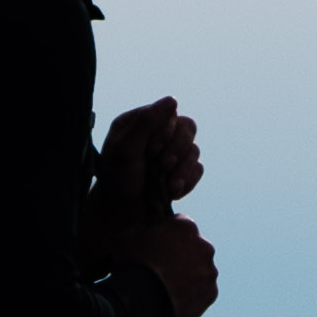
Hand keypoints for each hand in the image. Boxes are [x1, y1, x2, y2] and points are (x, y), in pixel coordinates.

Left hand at [102, 96, 204, 210]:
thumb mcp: (126, 149)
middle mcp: (156, 135)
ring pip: (194, 151)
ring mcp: (170, 154)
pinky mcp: (180, 172)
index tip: (151, 151)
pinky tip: (173, 192)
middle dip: (177, 151)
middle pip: (188, 128)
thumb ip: (146, 122)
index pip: (170, 115)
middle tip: (162, 167)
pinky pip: (198, 170)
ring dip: (182, 170)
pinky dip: (187, 182)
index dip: (167, 133)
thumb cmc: (118, 181)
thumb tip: (172, 100)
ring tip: (168, 187)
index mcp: (139, 123)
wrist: (121, 216)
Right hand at [131, 210, 218, 316]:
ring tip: (168, 287)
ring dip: (190, 275)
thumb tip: (139, 230)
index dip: (168, 234)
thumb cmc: (134, 265)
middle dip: (183, 255)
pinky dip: (193, 295)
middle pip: (195, 248)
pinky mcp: (212, 293)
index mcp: (186, 227)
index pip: (180, 224)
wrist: (143, 301)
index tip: (158, 245)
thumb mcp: (126, 238)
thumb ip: (139, 230)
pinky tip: (175, 300)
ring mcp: (210, 271)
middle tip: (163, 268)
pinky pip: (203, 292)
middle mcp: (205, 246)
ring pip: (201, 271)